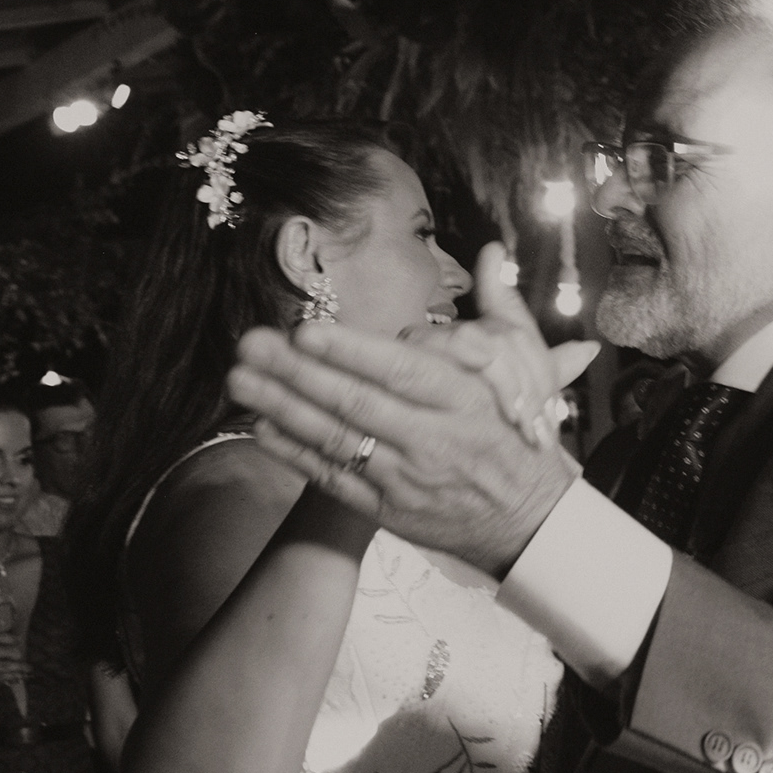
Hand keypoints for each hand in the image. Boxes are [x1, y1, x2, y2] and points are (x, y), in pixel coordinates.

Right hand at [0, 633, 26, 702]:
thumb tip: (2, 637)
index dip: (12, 638)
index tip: (20, 639)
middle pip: (7, 650)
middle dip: (18, 654)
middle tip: (23, 656)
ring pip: (7, 665)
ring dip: (21, 667)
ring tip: (29, 669)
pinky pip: (2, 677)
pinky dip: (13, 677)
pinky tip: (19, 678)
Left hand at [227, 247, 592, 579]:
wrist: (532, 521)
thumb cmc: (521, 434)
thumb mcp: (525, 368)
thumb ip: (501, 307)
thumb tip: (486, 251)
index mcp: (467, 399)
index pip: (402, 371)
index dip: (351, 351)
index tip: (307, 330)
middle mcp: (436, 439)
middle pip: (358, 403)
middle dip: (298, 373)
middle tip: (251, 344)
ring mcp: (409, 478)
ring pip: (338, 440)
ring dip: (283, 408)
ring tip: (240, 380)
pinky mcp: (390, 511)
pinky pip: (335, 480)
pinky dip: (297, 454)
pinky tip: (262, 427)